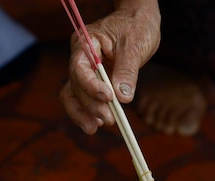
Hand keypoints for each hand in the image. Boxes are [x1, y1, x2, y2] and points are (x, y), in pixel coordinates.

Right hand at [60, 2, 160, 134]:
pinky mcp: (94, 81)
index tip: (108, 98)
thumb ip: (127, 71)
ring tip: (97, 127)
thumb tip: (122, 98)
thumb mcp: (135, 45)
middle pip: (76, 86)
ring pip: (75, 95)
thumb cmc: (136, 26)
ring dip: (84, 113)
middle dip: (91, 104)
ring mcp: (86, 70)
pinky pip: (85, 98)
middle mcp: (81, 57)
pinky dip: (89, 111)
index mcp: (86, 43)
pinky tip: (97, 123)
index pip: (80, 68)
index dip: (90, 86)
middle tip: (110, 119)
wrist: (139, 20)